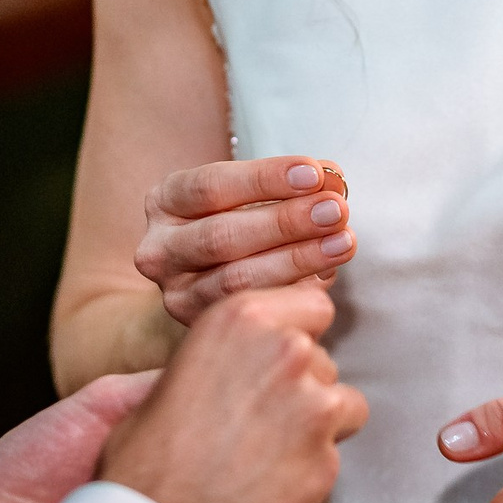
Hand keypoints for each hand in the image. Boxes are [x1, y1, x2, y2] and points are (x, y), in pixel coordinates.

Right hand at [99, 285, 368, 502]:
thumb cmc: (146, 458)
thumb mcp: (170, 375)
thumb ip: (221, 354)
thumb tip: (239, 358)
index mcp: (243, 318)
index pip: (312, 304)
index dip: (297, 333)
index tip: (281, 355)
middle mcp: (286, 351)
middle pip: (323, 357)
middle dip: (301, 383)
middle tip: (260, 416)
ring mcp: (313, 406)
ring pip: (341, 403)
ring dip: (315, 424)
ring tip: (267, 451)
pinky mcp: (326, 460)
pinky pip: (333, 454)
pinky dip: (310, 468)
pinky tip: (270, 481)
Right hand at [138, 156, 355, 324]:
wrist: (215, 286)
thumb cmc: (245, 229)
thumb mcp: (260, 199)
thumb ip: (294, 187)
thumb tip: (332, 179)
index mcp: (167, 200)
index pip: (212, 185)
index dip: (265, 179)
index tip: (315, 174)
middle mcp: (159, 248)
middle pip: (222, 235)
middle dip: (285, 221)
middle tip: (336, 211)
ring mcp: (173, 293)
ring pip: (234, 279)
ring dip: (296, 259)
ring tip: (343, 243)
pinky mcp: (195, 327)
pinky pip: (245, 313)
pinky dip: (288, 296)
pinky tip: (323, 282)